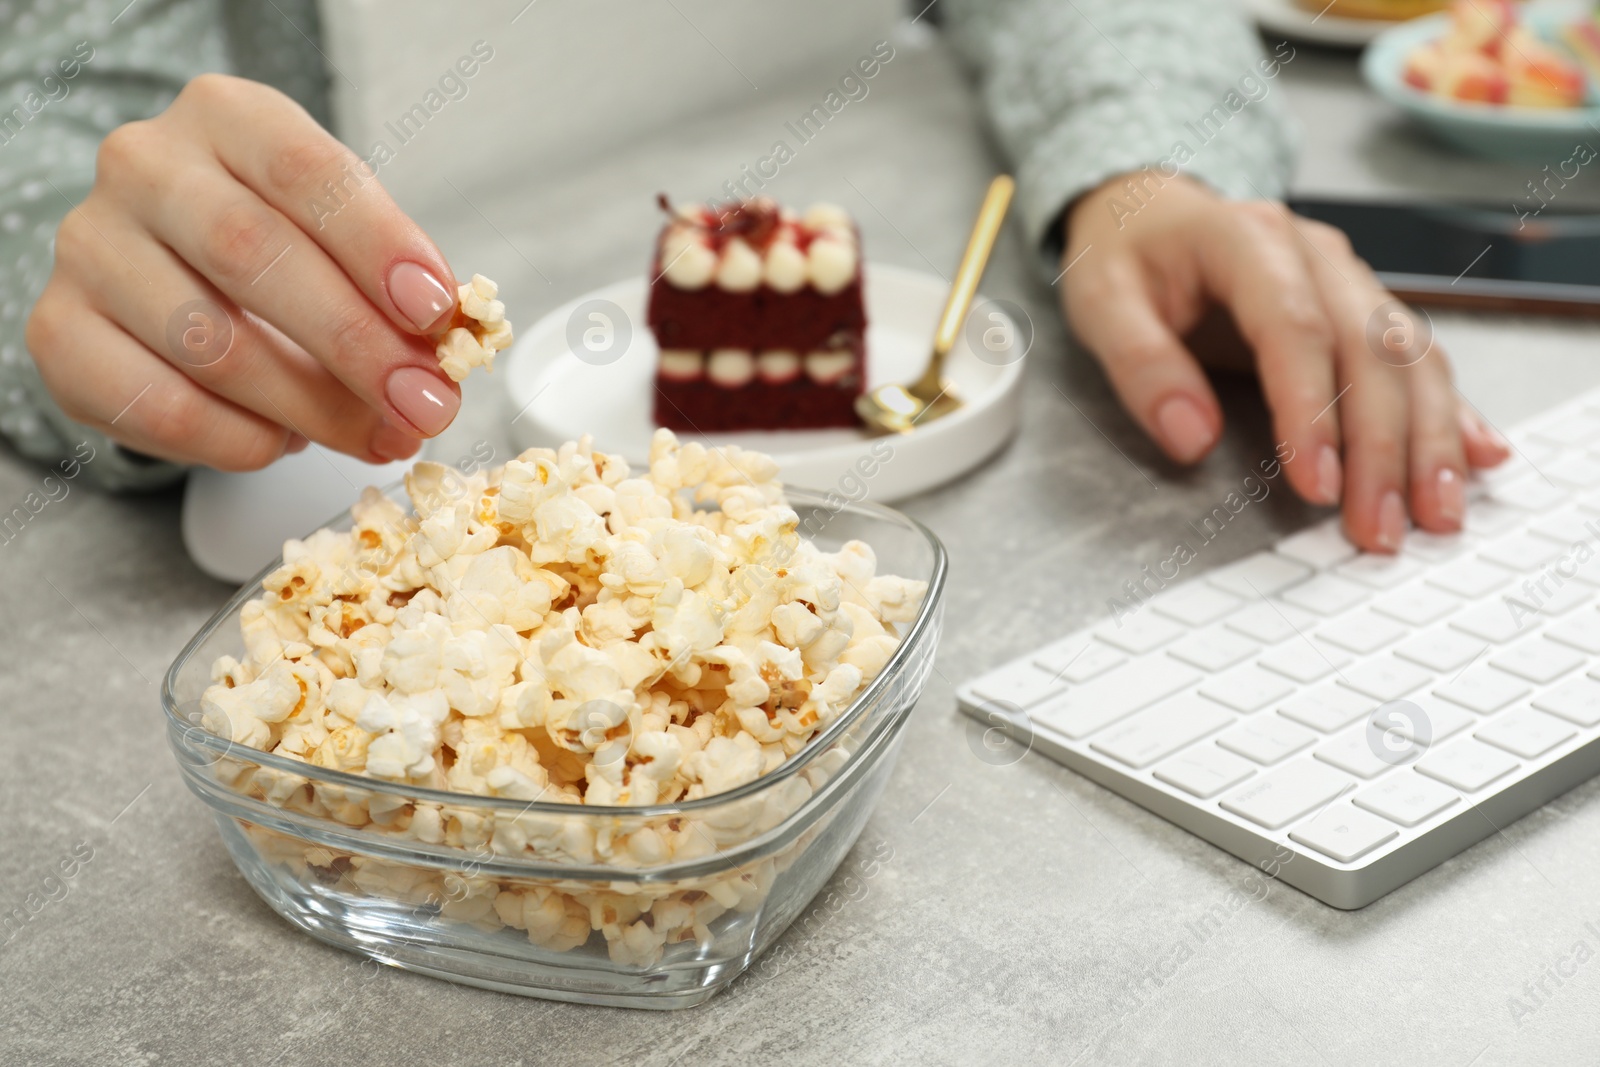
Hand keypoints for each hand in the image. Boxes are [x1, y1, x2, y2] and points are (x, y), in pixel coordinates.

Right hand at [25, 74, 461, 470]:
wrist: (168, 280)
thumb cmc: (280, 252)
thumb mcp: (343, 241)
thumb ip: (393, 285)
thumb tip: (444, 354)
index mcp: (227, 118)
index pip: (306, 172)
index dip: (378, 245)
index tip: (437, 314)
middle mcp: (144, 166)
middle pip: (251, 253)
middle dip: (356, 344)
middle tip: (425, 406)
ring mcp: (92, 247)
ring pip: (209, 342)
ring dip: (312, 408)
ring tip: (377, 436)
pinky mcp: (61, 332)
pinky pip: (161, 406)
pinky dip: (240, 440)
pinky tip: (284, 443)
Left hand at [1062, 173, 1508, 552]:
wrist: (1149, 210)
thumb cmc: (1126, 258)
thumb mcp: (1101, 303)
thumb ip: (1142, 366)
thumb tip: (1191, 438)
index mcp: (1249, 239)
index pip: (1295, 328)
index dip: (1311, 410)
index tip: (1316, 483)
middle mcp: (1317, 255)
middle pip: (1369, 350)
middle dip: (1381, 447)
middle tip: (1378, 527)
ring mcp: (1350, 280)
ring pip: (1409, 358)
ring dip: (1428, 440)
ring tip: (1433, 514)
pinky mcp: (1364, 310)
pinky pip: (1418, 361)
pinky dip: (1451, 412)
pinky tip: (1479, 456)